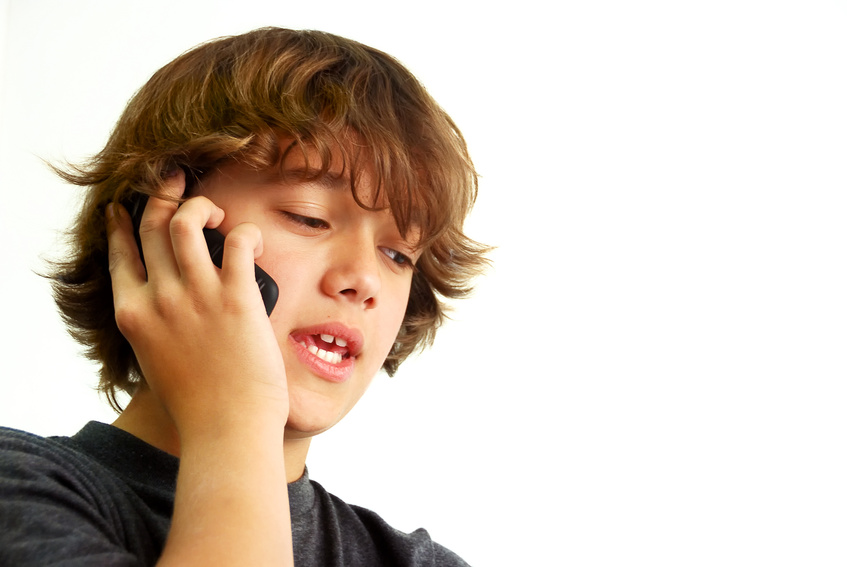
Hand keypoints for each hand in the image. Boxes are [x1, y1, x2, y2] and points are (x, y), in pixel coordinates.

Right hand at [106, 170, 288, 441]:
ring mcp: (195, 295)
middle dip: (162, 194)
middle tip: (177, 180)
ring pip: (185, 221)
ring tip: (217, 211)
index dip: (124, 224)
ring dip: (200, 205)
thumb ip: (157, 329)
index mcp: (134, 315)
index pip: (121, 254)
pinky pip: (238, 241)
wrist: (227, 430)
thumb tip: (170, 310)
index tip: (128, 207)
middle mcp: (158, 299)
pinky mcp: (235, 296)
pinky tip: (255, 240)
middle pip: (151, 226)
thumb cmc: (199, 406)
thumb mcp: (159, 363)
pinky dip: (247, 232)